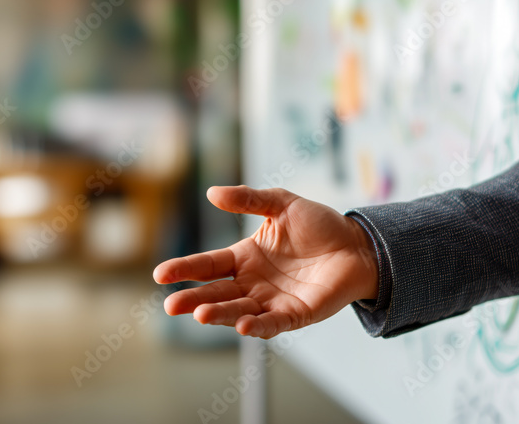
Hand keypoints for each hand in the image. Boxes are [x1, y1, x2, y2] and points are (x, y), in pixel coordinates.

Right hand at [153, 186, 379, 338]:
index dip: (185, 269)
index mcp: (245, 258)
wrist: (358, 244)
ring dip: (220, 314)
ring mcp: (272, 301)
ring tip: (201, 314)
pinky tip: (242, 326)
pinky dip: (258, 326)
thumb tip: (212, 192)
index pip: (209, 266)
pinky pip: (273, 323)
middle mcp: (253, 283)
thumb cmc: (319, 225)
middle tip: (171, 305)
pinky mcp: (296, 315)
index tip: (160, 274)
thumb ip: (248, 199)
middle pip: (217, 293)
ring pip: (239, 310)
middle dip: (194, 300)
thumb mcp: (281, 203)